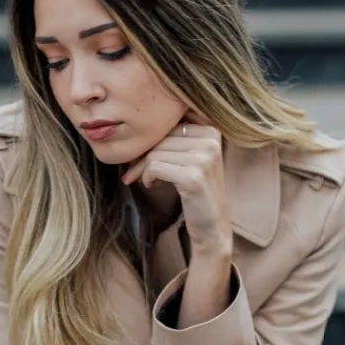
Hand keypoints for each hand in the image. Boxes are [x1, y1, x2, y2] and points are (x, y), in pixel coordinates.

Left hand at [122, 115, 231, 257]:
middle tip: (133, 171)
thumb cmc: (195, 188)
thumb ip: (176, 135)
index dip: (151, 137)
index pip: (169, 123)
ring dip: (142, 168)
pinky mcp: (194, 176)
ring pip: (155, 152)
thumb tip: (138, 120)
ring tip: (146, 179)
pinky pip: (155, 166)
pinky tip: (151, 184)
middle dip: (142, 155)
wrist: (212, 224)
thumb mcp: (192, 155)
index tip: (142, 153)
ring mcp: (204, 158)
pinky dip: (147, 176)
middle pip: (160, 137)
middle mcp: (211, 140)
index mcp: (211, 129)